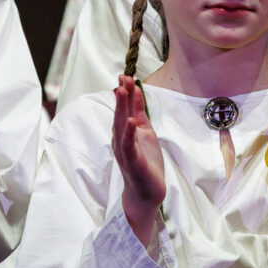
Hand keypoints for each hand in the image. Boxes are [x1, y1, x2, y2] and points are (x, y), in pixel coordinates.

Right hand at [112, 76, 165, 247]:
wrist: (147, 192)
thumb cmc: (145, 163)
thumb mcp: (145, 132)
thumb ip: (139, 113)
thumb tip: (136, 92)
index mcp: (124, 132)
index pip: (123, 108)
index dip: (125, 92)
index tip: (125, 75)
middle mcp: (120, 140)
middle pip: (120, 113)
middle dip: (122, 95)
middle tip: (123, 77)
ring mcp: (125, 151)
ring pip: (120, 126)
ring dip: (121, 109)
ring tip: (122, 91)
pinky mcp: (132, 162)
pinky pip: (128, 145)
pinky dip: (128, 133)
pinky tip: (129, 121)